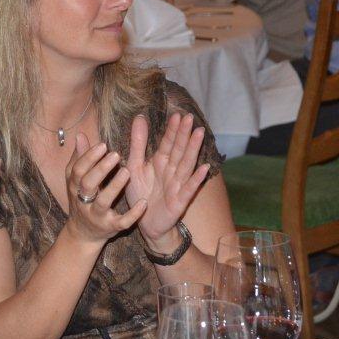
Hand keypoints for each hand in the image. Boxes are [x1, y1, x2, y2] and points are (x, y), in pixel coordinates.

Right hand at [63, 133, 145, 243]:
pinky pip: (122, 222)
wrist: (83, 234)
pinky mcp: (110, 228)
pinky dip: (133, 214)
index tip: (103, 145)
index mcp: (75, 187)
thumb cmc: (83, 200)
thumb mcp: (78, 181)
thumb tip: (80, 135)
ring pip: (103, 202)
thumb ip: (80, 158)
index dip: (88, 157)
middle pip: (87, 184)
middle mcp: (83, 201)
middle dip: (100, 169)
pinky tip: (143, 202)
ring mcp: (96, 216)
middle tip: (116, 154)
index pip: (78, 170)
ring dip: (114, 187)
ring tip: (127, 171)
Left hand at [126, 113, 209, 247]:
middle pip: (179, 150)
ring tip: (200, 134)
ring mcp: (178, 185)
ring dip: (193, 149)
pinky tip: (204, 168)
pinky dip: (196, 179)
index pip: (168, 143)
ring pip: (186, 164)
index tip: (177, 115)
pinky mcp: (180, 201)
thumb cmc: (141, 194)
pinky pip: (189, 188)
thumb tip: (139, 117)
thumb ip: (138, 143)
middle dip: (184, 134)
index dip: (172, 130)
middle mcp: (172, 171)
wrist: (146, 223)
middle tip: (190, 118)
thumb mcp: (134, 166)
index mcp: (161, 162)